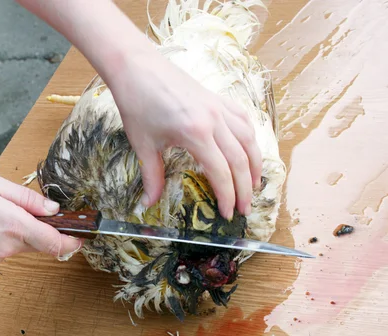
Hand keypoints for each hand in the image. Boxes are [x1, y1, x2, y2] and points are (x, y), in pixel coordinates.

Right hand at [0, 174, 82, 263]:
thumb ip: (27, 198)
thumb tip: (53, 208)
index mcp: (14, 226)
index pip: (56, 243)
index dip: (74, 240)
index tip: (83, 232)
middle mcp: (9, 246)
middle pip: (43, 243)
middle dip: (47, 228)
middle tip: (38, 207)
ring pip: (26, 245)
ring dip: (27, 230)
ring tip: (4, 208)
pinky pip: (10, 247)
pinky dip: (11, 235)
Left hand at [108, 50, 261, 219]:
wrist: (136, 66)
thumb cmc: (137, 103)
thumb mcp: (143, 144)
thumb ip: (151, 176)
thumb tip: (148, 204)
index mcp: (196, 133)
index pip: (221, 173)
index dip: (227, 196)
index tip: (228, 214)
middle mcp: (215, 120)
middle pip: (241, 160)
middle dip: (245, 188)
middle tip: (245, 209)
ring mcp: (219, 106)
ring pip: (249, 139)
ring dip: (255, 164)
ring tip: (254, 184)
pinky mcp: (218, 97)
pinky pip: (243, 119)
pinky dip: (250, 138)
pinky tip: (248, 150)